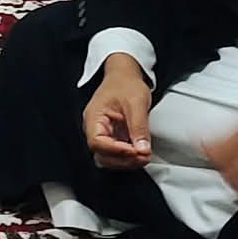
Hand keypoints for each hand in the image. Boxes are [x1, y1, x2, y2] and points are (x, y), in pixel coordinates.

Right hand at [83, 55, 154, 169]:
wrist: (125, 76)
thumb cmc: (125, 84)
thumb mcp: (136, 102)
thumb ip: (139, 126)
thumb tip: (142, 149)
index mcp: (93, 117)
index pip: (97, 142)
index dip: (115, 150)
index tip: (134, 151)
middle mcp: (94, 128)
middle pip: (102, 155)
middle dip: (123, 160)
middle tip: (143, 156)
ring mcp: (103, 134)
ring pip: (109, 158)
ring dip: (126, 161)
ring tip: (144, 156)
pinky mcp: (112, 138)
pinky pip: (117, 154)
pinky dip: (129, 157)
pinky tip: (141, 153)